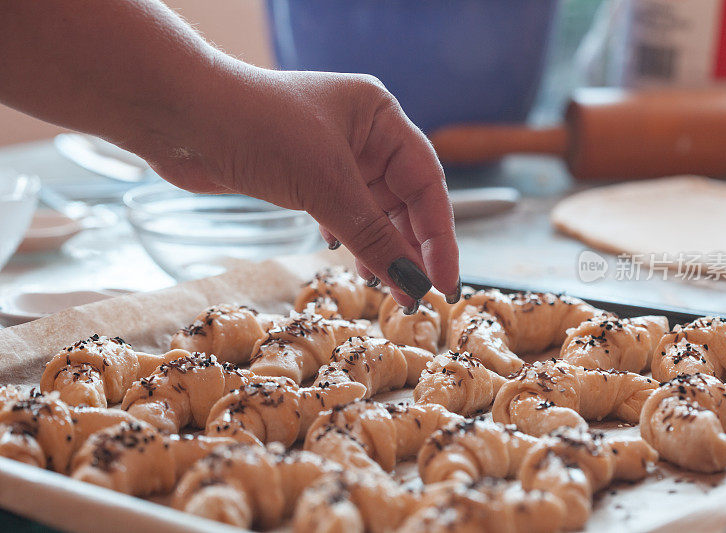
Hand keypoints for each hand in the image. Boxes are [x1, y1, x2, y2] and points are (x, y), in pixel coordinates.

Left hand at [140, 67, 460, 308]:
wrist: (179, 116)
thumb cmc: (256, 127)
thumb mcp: (326, 184)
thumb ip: (374, 236)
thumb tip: (414, 283)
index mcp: (380, 116)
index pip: (427, 182)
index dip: (440, 236)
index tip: (444, 283)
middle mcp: (363, 133)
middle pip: (404, 199)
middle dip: (410, 248)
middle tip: (416, 296)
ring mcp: (333, 154)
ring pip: (373, 209)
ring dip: (381, 248)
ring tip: (389, 289)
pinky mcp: (304, 174)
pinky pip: (342, 212)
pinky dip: (349, 238)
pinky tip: (349, 259)